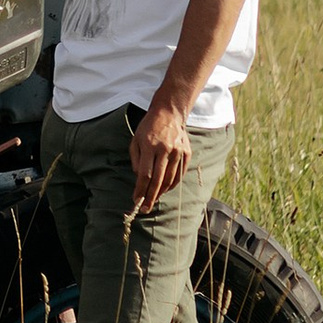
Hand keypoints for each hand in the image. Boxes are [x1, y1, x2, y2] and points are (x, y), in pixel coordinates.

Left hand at [130, 98, 191, 213]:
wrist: (169, 113)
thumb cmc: (148, 127)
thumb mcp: (135, 140)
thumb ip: (136, 160)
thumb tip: (139, 179)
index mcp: (149, 146)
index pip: (145, 174)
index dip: (140, 190)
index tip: (136, 200)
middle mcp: (165, 149)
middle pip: (158, 180)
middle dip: (150, 197)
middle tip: (145, 209)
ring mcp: (177, 152)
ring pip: (169, 179)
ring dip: (161, 192)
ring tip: (153, 199)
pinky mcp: (187, 153)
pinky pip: (179, 174)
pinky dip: (172, 184)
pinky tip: (165, 189)